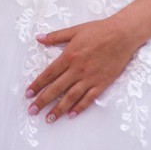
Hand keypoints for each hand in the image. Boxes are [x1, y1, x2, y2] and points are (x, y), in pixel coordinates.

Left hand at [24, 17, 144, 121]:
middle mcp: (77, 70)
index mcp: (68, 56)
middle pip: (57, 88)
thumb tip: (39, 38)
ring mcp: (90, 78)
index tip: (28, 94)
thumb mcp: (74, 30)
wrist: (122, 35)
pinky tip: (71, 115)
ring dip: (59, 109)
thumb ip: (56, 36)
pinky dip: (79, 107)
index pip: (49, 74)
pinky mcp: (102, 83)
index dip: (37, 85)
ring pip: (71, 97)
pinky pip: (89, 98)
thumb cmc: (98, 30)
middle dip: (43, 101)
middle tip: (32, 110)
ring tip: (49, 119)